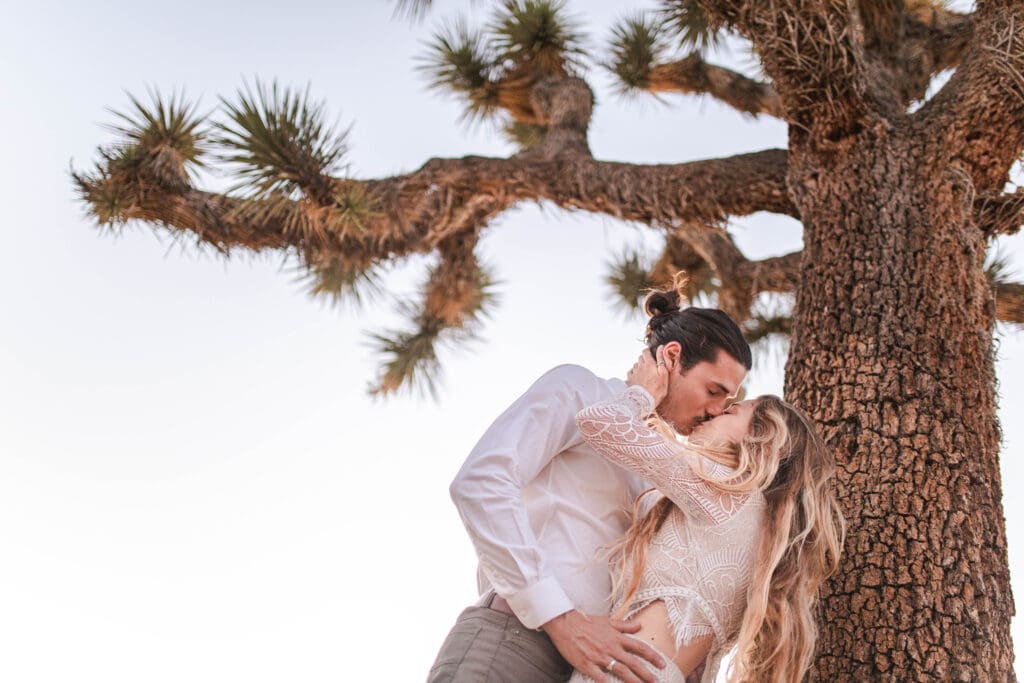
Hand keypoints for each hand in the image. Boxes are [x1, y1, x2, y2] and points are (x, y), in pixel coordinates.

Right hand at [542, 610, 664, 682]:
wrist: (565, 624)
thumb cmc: (586, 622)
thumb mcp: (607, 621)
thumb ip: (624, 625)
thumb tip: (639, 625)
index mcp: (616, 637)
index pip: (639, 647)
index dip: (653, 656)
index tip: (662, 664)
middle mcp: (611, 647)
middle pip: (633, 663)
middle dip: (647, 674)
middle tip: (656, 681)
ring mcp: (599, 656)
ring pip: (621, 671)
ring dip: (633, 680)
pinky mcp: (587, 664)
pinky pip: (600, 677)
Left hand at [626, 346, 670, 405]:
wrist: (644, 401)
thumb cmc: (657, 389)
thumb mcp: (664, 374)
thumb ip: (662, 359)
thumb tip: (661, 347)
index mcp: (649, 364)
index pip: (645, 352)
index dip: (648, 351)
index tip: (651, 353)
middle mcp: (639, 366)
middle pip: (640, 358)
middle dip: (644, 358)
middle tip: (650, 364)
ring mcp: (634, 373)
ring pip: (635, 365)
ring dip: (639, 366)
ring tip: (644, 371)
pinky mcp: (629, 380)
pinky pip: (630, 372)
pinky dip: (633, 372)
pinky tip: (637, 376)